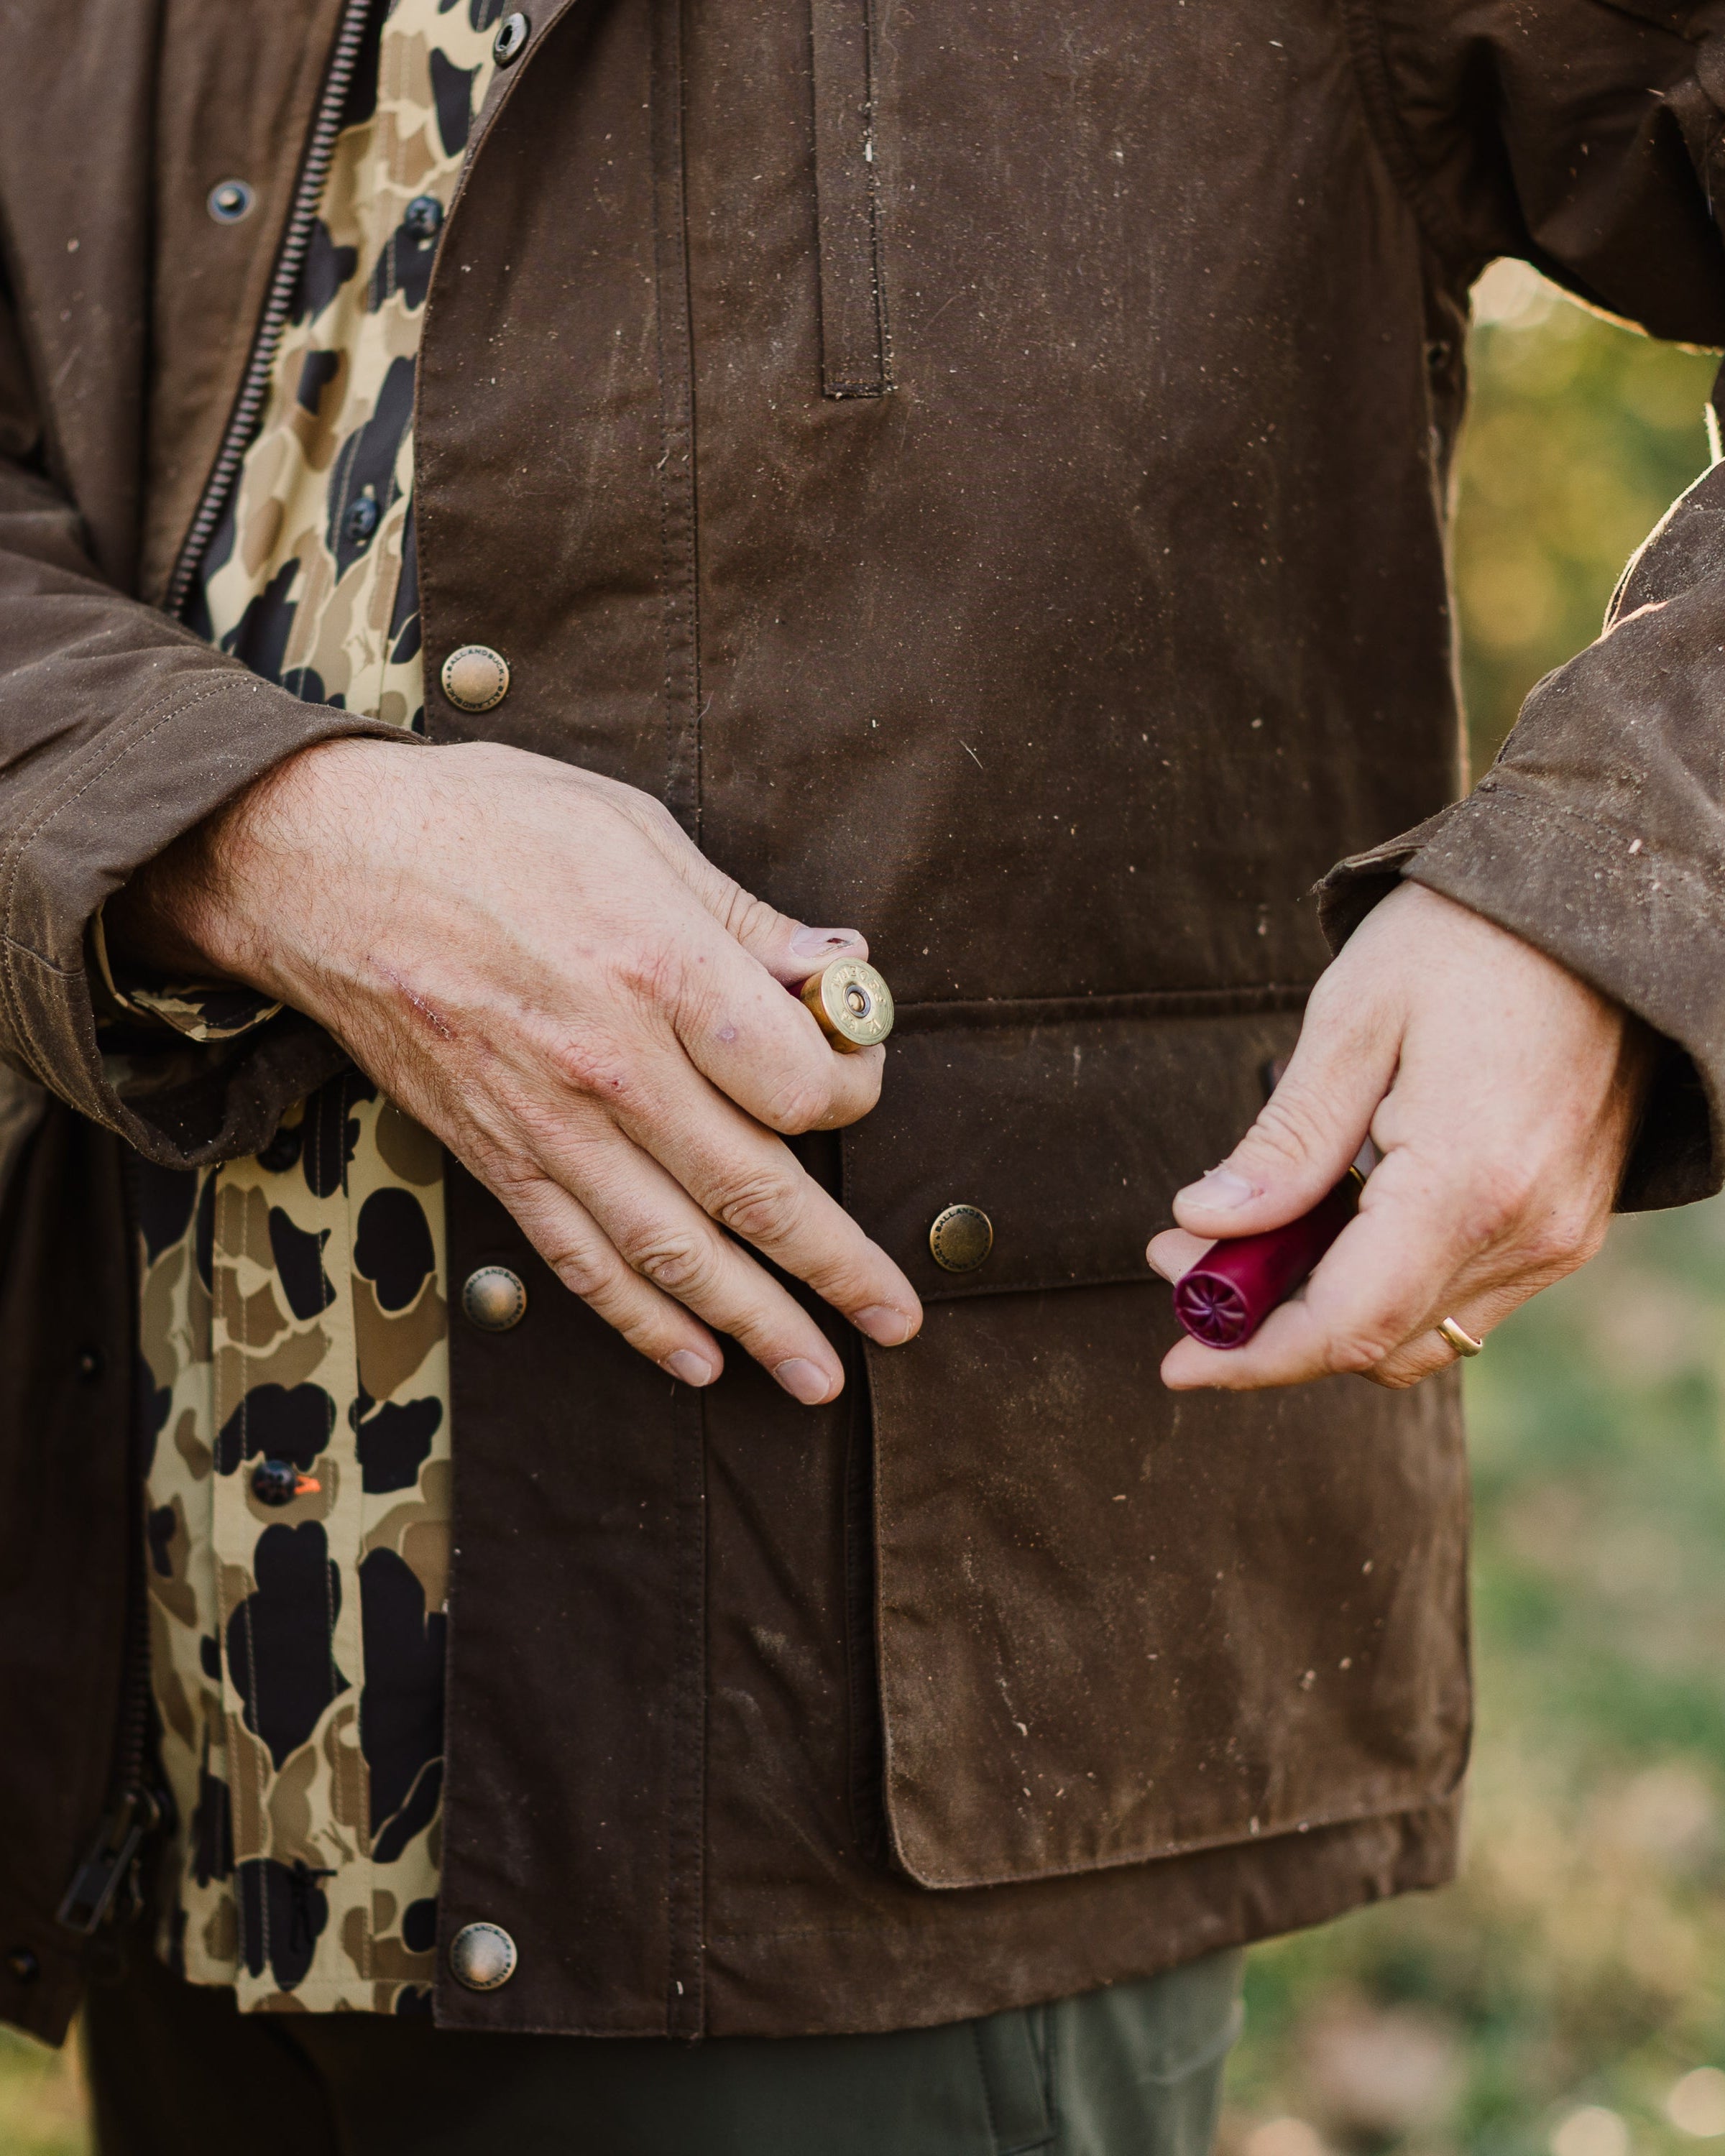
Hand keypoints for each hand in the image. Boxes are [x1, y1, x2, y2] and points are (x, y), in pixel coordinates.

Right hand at [108, 738, 921, 1401]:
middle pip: (756, 1190)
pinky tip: (694, 1359)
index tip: (859, 1075)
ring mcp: (549, 1125)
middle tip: (896, 1318)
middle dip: (837, 1267)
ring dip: (756, 1323)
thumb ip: (745, 917)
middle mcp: (614, 1068)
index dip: (854, 1090)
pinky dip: (641, 1320)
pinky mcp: (496, 1156)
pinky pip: (580, 1259)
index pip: (800, 1082)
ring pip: (674, 1251)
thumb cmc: (482, 825)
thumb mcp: (635, 829)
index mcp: (661, 972)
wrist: (321, 864)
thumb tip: (840, 962)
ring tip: (817, 1375)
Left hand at [1145, 883, 1653, 1390]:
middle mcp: (1530, 1232)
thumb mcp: (1353, 1021)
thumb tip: (1206, 1226)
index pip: (1344, 1327)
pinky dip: (1384, 1285)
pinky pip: (1462, 1296)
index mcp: (1469, 1184)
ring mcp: (1559, 1235)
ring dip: (1326, 1309)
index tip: (1175, 1359)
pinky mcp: (1569, 1223)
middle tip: (1188, 1260)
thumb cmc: (1470, 938)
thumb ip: (1284, 1142)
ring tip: (1251, 1236)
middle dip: (1270, 1327)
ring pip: (1420, 1334)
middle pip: (1377, 1346)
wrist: (1600, 898)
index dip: (1249, 1355)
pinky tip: (1329, 1224)